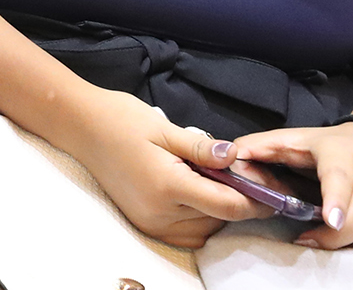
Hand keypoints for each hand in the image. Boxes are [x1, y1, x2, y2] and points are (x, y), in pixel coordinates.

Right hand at [57, 87, 265, 247]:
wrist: (80, 126)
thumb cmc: (120, 119)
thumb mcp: (164, 127)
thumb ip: (203, 148)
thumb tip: (236, 157)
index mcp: (167, 186)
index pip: (228, 205)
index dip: (256, 199)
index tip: (273, 188)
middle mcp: (159, 212)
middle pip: (219, 220)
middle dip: (238, 201)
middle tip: (243, 175)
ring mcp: (151, 222)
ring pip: (206, 230)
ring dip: (219, 212)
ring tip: (217, 181)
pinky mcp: (145, 224)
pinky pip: (187, 234)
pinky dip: (201, 220)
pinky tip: (198, 196)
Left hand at [229, 121, 352, 248]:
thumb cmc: (325, 148)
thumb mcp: (292, 140)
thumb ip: (261, 146)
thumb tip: (232, 155)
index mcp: (341, 150)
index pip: (342, 176)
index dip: (337, 200)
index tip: (328, 222)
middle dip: (339, 237)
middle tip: (311, 243)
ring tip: (329, 243)